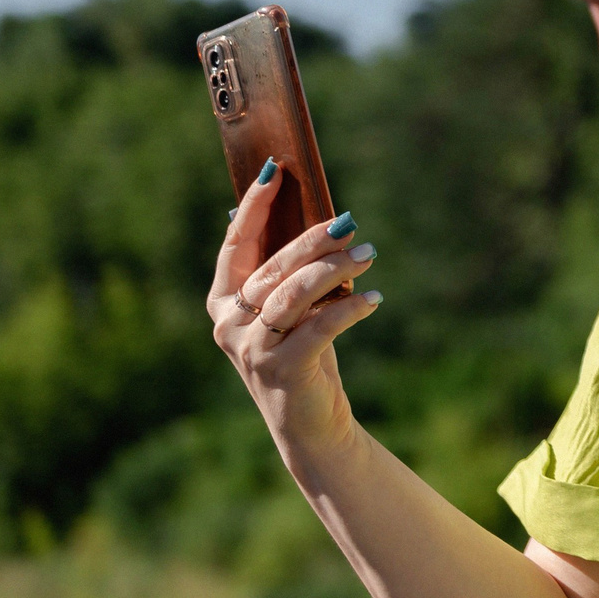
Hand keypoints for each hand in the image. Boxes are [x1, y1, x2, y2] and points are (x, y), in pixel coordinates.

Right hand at [208, 161, 381, 456]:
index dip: (254, 207)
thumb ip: (293, 274)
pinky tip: (375, 299)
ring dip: (334, 270)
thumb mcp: (294, 311)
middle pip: (272, 268)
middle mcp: (230, 325)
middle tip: (350, 222)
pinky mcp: (281, 369)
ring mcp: (251, 349)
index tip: (275, 171)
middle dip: (313, 240)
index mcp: (224, 304)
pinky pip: (319, 327)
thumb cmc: (305, 356)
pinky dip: (349, 309)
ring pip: (293, 294)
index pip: (235, 245)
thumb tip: (323, 219)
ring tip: (368, 253)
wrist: (312, 427)